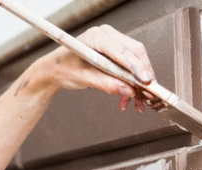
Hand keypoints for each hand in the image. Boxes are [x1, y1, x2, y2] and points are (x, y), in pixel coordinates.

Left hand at [37, 24, 158, 112]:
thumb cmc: (63, 69)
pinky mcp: (114, 50)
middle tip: (147, 94)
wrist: (54, 69)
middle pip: (135, 53)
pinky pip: (130, 64)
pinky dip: (132, 80)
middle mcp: (107, 35)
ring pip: (136, 59)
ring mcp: (112, 41)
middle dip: (143, 74)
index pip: (123, 51)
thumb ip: (106, 84)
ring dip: (139, 81)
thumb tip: (128, 91)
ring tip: (137, 102)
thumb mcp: (83, 78)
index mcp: (97, 37)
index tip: (147, 81)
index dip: (137, 67)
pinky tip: (128, 96)